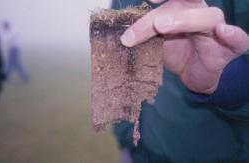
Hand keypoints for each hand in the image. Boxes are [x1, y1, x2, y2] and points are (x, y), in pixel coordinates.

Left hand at [121, 0, 248, 93]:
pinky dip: (232, 34)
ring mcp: (216, 28)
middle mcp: (199, 14)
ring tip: (162, 26)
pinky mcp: (231, 47)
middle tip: (146, 23)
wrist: (196, 75)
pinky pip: (238, 39)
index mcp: (182, 10)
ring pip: (205, 17)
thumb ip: (147, 35)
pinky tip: (224, 32)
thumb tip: (124, 36)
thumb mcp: (159, 44)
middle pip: (182, 6)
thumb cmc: (178, 53)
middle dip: (162, 13)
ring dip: (184, 20)